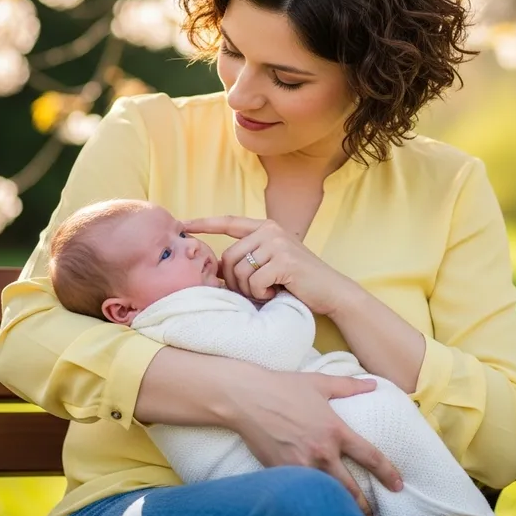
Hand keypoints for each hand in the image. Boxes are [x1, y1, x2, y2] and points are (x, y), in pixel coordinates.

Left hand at [183, 216, 350, 314]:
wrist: (331, 291)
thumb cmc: (298, 282)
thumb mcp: (272, 263)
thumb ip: (249, 258)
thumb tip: (218, 270)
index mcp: (266, 227)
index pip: (229, 222)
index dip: (205, 224)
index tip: (184, 224)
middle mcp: (271, 231)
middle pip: (228, 257)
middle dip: (234, 281)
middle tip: (253, 291)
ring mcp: (278, 244)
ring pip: (239, 271)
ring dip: (248, 290)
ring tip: (267, 291)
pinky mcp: (283, 261)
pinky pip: (254, 282)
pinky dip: (261, 294)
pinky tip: (276, 293)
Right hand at [228, 369, 402, 515]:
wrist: (247, 397)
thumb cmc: (284, 386)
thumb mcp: (320, 383)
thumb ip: (349, 386)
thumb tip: (372, 384)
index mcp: (335, 430)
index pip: (369, 456)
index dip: (387, 472)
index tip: (398, 484)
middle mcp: (321, 452)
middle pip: (350, 488)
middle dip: (364, 506)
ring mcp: (300, 466)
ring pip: (326, 495)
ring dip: (339, 508)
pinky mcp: (281, 473)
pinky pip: (301, 492)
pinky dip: (310, 500)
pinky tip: (315, 507)